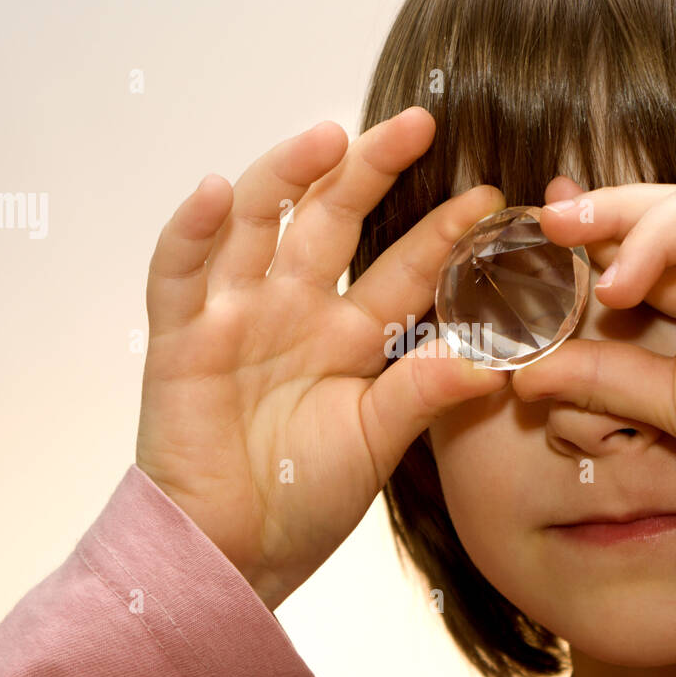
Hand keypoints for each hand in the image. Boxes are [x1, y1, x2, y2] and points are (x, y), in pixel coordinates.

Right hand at [135, 107, 508, 609]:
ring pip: (256, 224)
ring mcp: (234, 315)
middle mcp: (295, 310)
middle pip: (331, 221)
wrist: (233, 551)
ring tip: (327, 138)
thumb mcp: (376, 441)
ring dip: (285, 177)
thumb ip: (423, 393)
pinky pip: (178, 273)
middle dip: (371, 171)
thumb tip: (497, 361)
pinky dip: (189, 232)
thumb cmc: (304, 496)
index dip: (440, 232)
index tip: (491, 200)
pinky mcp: (179, 336)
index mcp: (349, 335)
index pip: (401, 268)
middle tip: (418, 124)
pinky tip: (210, 191)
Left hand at [517, 113, 675, 450]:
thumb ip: (599, 376)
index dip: (601, 233)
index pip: (649, 248)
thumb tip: (523, 376)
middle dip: (611, 217)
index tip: (548, 229)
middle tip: (557, 224)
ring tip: (619, 282)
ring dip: (656, 229)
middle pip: (672, 214)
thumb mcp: (665, 396)